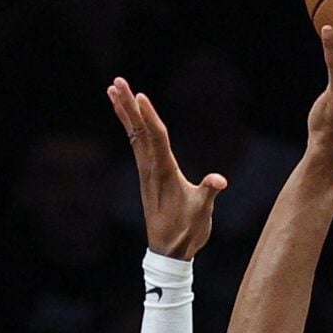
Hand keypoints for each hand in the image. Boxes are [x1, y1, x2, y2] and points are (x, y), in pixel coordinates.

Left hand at [109, 77, 227, 260]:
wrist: (169, 251)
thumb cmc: (188, 230)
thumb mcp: (202, 212)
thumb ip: (209, 193)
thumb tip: (219, 181)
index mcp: (165, 171)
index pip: (155, 137)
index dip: (149, 116)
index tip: (139, 95)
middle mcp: (151, 168)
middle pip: (139, 130)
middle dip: (128, 105)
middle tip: (117, 82)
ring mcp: (147, 172)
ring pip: (134, 135)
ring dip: (124, 113)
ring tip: (114, 90)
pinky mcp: (147, 176)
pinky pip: (136, 145)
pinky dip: (131, 127)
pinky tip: (128, 118)